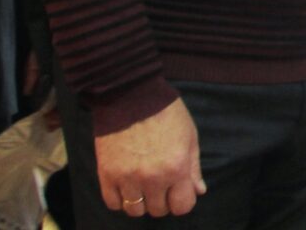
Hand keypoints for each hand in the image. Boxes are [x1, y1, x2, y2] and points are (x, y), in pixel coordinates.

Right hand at [95, 97, 206, 217]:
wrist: (130, 94)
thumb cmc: (165, 111)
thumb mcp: (189, 134)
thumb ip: (194, 166)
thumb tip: (199, 191)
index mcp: (176, 167)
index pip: (182, 207)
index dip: (182, 200)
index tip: (178, 190)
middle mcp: (152, 178)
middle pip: (158, 210)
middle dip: (162, 199)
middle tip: (160, 182)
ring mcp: (127, 178)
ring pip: (135, 210)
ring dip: (141, 201)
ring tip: (142, 183)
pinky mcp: (107, 174)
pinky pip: (113, 203)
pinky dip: (120, 198)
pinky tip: (126, 183)